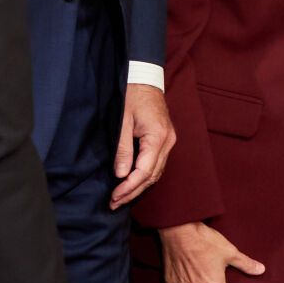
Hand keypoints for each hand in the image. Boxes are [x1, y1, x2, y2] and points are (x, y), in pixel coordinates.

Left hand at [111, 85, 174, 209]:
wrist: (145, 78)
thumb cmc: (132, 96)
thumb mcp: (122, 121)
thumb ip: (123, 149)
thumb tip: (121, 175)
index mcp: (158, 137)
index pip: (145, 171)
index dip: (129, 187)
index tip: (114, 196)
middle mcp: (168, 142)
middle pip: (152, 176)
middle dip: (133, 191)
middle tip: (114, 203)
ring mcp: (169, 141)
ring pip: (156, 172)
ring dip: (139, 186)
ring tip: (120, 197)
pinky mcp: (165, 140)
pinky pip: (157, 164)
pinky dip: (144, 176)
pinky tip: (132, 182)